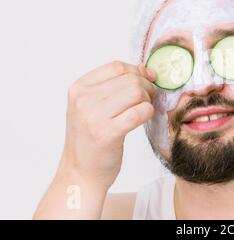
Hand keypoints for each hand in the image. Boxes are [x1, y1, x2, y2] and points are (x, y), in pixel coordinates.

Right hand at [60, 61, 155, 189]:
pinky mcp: (107, 133)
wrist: (80, 173)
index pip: (117, 67)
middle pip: (130, 79)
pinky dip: (148, 113)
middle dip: (147, 87)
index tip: (148, 80)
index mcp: (78, 88)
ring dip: (148, 100)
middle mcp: (83, 100)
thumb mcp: (94, 106)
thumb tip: (143, 69)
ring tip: (144, 110)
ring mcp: (93, 116)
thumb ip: (116, 86)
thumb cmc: (90, 139)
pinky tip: (144, 119)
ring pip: (137, 92)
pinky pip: (140, 112)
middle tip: (149, 99)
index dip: (138, 71)